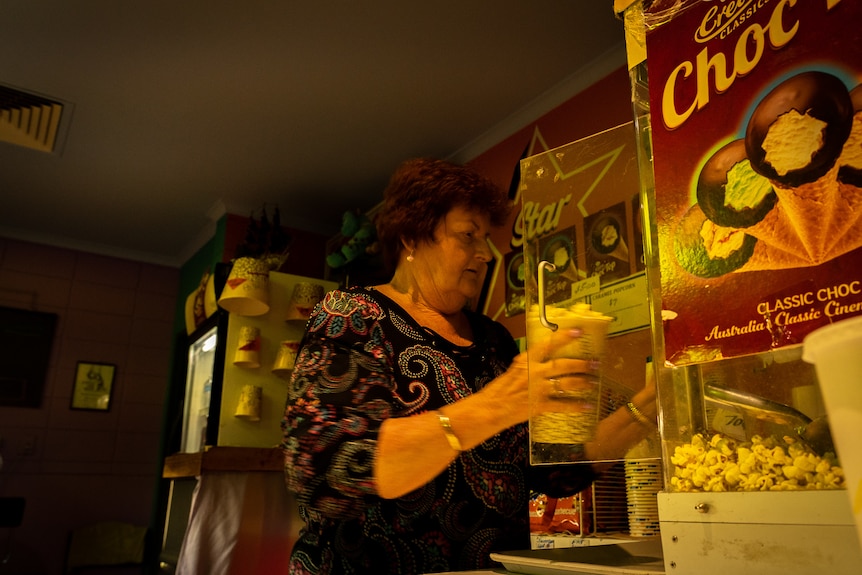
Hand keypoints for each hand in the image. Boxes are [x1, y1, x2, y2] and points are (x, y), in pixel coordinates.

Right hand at [475, 328, 595, 427]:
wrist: (490, 408)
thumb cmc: (500, 388)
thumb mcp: (514, 369)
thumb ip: (530, 364)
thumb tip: (547, 360)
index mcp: (526, 361)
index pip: (547, 345)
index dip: (564, 337)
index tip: (578, 331)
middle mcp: (534, 373)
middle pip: (563, 365)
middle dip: (581, 365)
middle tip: (595, 363)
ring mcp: (538, 389)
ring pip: (566, 384)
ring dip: (582, 382)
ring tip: (593, 382)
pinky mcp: (540, 406)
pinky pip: (562, 405)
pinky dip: (576, 406)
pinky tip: (587, 406)